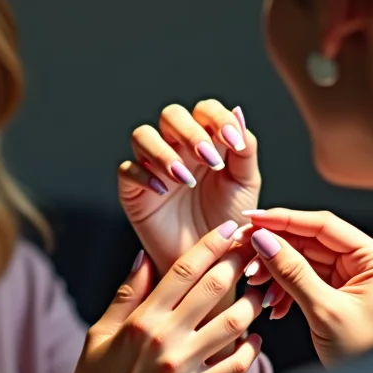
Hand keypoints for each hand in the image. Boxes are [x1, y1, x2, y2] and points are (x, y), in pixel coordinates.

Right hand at [56, 221, 264, 372]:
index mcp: (141, 324)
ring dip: (252, 315)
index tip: (229, 230)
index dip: (210, 245)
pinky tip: (251, 352)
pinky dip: (249, 366)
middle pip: (216, 295)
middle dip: (239, 268)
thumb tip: (145, 254)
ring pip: (236, 337)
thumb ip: (127, 293)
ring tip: (256, 304)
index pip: (183, 272)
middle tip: (252, 256)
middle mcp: (167, 348)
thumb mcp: (99, 333)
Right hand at [118, 100, 260, 272]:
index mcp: (206, 140)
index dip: (217, 118)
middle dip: (189, 132)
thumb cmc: (228, 221)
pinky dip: (144, 176)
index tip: (233, 142)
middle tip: (208, 159)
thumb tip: (238, 113)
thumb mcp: (245, 184)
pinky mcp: (134, 190)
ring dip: (164, 152)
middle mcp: (177, 148)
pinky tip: (164, 192)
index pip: (204, 110)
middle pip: (171, 115)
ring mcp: (153, 167)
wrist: (210, 262)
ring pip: (143, 135)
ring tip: (185, 179)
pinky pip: (127, 170)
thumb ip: (244, 149)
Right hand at [244, 208, 372, 367]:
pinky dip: (287, 290)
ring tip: (254, 285)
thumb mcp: (325, 312)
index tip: (253, 218)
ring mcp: (357, 279)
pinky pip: (309, 281)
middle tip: (243, 250)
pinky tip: (271, 305)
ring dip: (277, 273)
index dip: (284, 220)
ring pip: (306, 262)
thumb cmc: (366, 355)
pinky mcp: (344, 295)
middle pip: (313, 242)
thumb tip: (263, 240)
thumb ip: (293, 272)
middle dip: (276, 250)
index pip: (324, 226)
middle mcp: (370, 263)